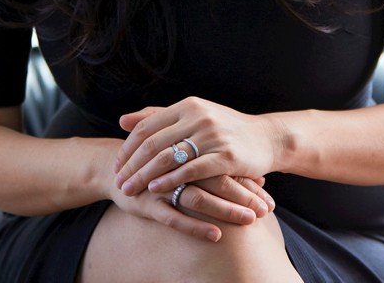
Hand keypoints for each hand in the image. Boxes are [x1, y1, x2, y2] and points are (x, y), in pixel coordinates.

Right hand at [105, 170, 275, 241]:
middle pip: (216, 178)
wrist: (115, 165)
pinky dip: (196, 226)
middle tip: (266, 209)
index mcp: (189, 148)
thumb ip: (222, 165)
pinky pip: (175, 217)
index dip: (246, 178)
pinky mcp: (149, 203)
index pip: (224, 163)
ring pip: (199, 198)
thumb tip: (260, 175)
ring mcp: (163, 184)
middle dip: (243, 195)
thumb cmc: (161, 162)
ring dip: (225, 209)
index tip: (268, 193)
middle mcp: (178, 164)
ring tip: (249, 220)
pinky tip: (215, 235)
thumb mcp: (188, 156)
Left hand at [112, 98, 279, 197]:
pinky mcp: (225, 156)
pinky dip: (170, 181)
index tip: (117, 165)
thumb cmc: (226, 129)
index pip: (147, 126)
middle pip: (153, 142)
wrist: (266, 138)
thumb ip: (159, 117)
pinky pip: (191, 170)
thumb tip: (122, 120)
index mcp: (188, 105)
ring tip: (130, 190)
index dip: (128, 147)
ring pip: (168, 157)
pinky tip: (156, 190)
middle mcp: (198, 117)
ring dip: (144, 176)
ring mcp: (212, 136)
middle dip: (132, 164)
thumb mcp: (193, 116)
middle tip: (117, 182)